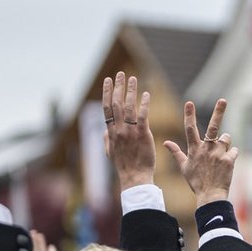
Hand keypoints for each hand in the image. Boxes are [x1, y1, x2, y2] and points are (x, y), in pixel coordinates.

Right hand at [102, 71, 154, 189]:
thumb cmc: (124, 165)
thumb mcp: (109, 152)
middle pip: (116, 103)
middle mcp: (118, 129)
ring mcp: (130, 132)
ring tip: (133, 78)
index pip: (106, 108)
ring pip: (128, 107)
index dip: (107, 92)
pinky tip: (146, 94)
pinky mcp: (142, 135)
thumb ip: (106, 138)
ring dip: (130, 91)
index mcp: (110, 132)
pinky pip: (142, 116)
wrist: (134, 177)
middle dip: (118, 87)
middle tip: (120, 74)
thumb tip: (105, 129)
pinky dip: (144, 104)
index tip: (108, 80)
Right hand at [163, 99, 238, 206]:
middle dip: (218, 112)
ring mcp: (218, 154)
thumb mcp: (183, 167)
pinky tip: (227, 163)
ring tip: (220, 154)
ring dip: (225, 142)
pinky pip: (234, 151)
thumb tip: (165, 142)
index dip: (189, 114)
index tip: (188, 102)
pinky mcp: (229, 160)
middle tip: (223, 100)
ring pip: (226, 138)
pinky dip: (232, 154)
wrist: (210, 196)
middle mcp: (207, 149)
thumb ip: (176, 152)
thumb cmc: (195, 182)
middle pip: (213, 126)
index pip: (190, 128)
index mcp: (194, 149)